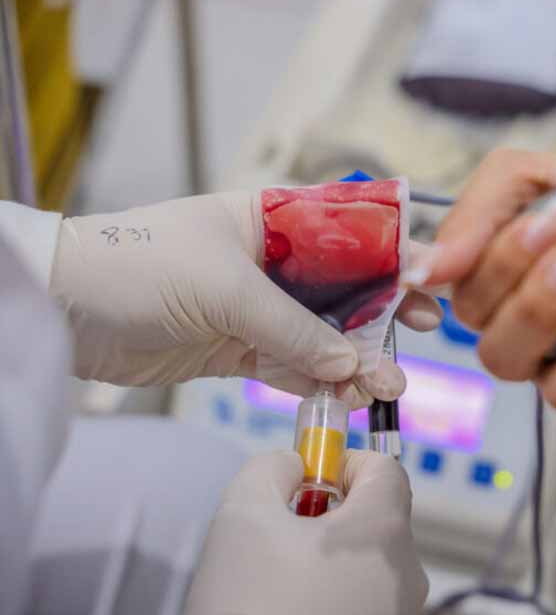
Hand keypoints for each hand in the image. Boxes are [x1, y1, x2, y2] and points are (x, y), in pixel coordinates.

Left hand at [51, 191, 441, 406]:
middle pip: (344, 285)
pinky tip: (349, 395)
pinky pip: (292, 365)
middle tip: (425, 329)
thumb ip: (293, 326)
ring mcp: (256, 308)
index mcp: (271, 219)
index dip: (391, 250)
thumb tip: (349, 364)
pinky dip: (320, 382)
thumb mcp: (225, 288)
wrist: (65, 313)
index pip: (346, 228)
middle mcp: (271, 261)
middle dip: (385, 309)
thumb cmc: (139, 268)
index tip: (430, 275)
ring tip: (389, 385)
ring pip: (323, 333)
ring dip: (357, 358)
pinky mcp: (239, 349)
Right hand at [183, 450, 427, 614]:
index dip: (345, 463)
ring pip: (373, 563)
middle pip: (380, 517)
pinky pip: (367, 602)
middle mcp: (406, 574)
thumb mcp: (243, 513)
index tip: (308, 480)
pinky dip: (338, 596)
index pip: (386, 469)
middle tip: (286, 531)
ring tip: (284, 580)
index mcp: (383, 531)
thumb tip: (294, 467)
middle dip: (335, 513)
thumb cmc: (247, 605)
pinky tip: (294, 613)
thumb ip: (273, 468)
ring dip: (335, 557)